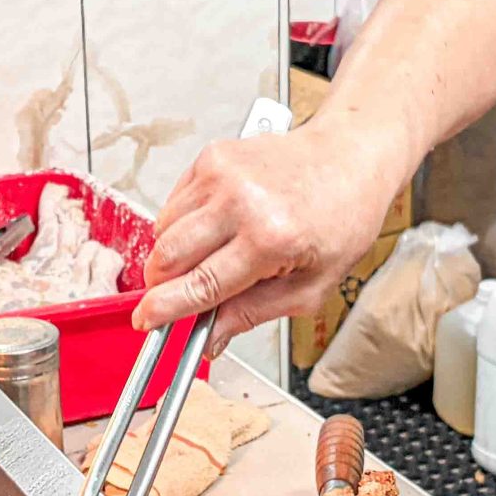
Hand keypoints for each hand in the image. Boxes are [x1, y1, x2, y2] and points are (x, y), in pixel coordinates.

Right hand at [133, 120, 403, 348]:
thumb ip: (253, 314)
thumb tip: (210, 338)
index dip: (164, 309)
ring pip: (163, 230)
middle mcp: (241, 202)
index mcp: (270, 239)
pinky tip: (215, 227)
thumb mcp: (312, 286)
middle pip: (168, 256)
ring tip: (210, 256)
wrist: (350, 157)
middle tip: (177, 295)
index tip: (146, 320)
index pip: (199, 285)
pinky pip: (174, 203)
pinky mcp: (212, 157)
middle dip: (162, 284)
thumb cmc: (341, 217)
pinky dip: (181, 224)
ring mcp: (222, 174)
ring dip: (173, 254)